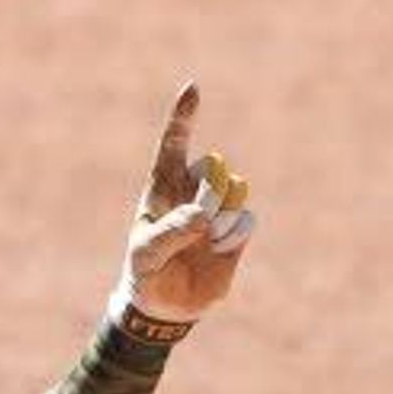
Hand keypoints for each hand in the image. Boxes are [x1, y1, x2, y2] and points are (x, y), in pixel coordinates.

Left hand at [119, 84, 258, 326]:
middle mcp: (194, 188)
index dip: (183, 118)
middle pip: (213, 169)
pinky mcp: (238, 228)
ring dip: (219, 218)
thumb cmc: (147, 271)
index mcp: (164, 185)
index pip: (174, 144)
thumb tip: (203, 214)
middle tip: (194, 223)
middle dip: (207, 194)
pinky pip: (245, 221)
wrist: (166, 304)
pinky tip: (217, 250)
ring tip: (202, 241)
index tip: (191, 90)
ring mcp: (219, 206)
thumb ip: (171, 232)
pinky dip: (232, 237)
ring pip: (234, 192)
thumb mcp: (147, 254)